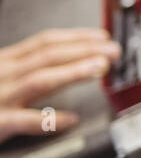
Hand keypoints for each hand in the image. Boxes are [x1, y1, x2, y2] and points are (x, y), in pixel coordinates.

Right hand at [0, 29, 119, 142]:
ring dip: (71, 72)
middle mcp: (1, 74)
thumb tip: (59, 64)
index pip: (43, 43)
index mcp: (3, 62)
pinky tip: (70, 119)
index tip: (101, 37)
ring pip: (38, 80)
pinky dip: (47, 119)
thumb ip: (22, 69)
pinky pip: (22, 120)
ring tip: (99, 69)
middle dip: (83, 49)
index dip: (75, 37)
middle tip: (113, 50)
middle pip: (46, 56)